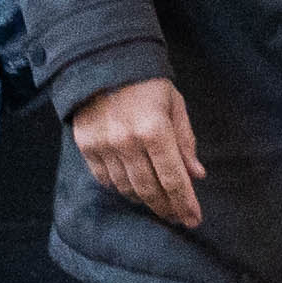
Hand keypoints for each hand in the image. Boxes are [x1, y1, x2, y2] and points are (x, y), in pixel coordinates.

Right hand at [70, 74, 206, 229]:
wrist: (103, 62)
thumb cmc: (147, 84)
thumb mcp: (174, 106)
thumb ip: (185, 142)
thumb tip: (196, 175)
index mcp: (155, 129)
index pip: (173, 178)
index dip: (185, 203)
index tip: (194, 219)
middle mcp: (127, 141)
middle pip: (150, 189)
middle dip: (167, 207)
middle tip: (177, 217)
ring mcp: (103, 145)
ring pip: (127, 188)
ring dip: (144, 199)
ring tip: (157, 201)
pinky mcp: (85, 146)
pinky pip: (105, 179)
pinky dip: (120, 186)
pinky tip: (132, 185)